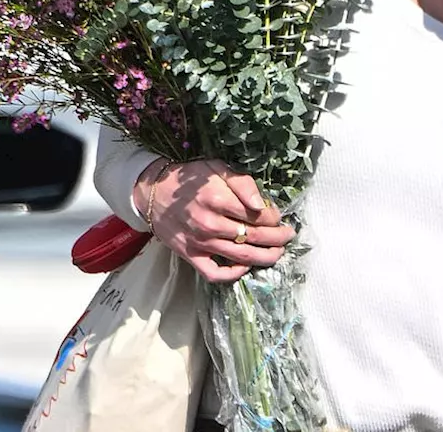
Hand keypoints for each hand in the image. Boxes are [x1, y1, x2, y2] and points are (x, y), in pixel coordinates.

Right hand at [133, 158, 293, 282]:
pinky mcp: (191, 256)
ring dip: (265, 257)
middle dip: (277, 238)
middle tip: (288, 236)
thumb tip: (261, 205)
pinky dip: (233, 275)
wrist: (154, 193)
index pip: (257, 215)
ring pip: (241, 257)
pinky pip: (215, 273)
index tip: (279, 217)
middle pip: (254, 237)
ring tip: (278, 253)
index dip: (274, 218)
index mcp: (218, 198)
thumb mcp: (216, 168)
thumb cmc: (189, 179)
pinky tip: (245, 267)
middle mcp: (210, 223)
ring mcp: (200, 242)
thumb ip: (242, 182)